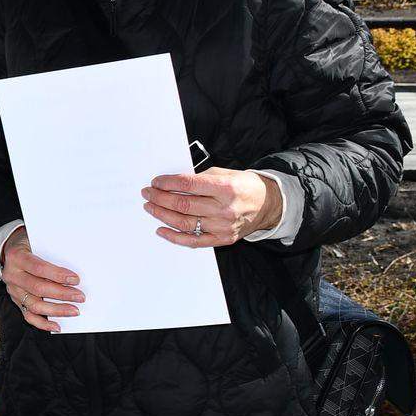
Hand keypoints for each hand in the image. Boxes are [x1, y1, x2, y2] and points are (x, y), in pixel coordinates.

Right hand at [2, 228, 83, 333]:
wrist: (10, 250)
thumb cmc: (29, 244)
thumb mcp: (37, 240)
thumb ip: (51, 252)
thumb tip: (74, 268)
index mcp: (16, 257)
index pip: (38, 268)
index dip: (57, 274)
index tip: (75, 279)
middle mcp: (12, 275)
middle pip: (38, 288)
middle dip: (62, 294)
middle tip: (80, 297)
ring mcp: (13, 290)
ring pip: (34, 304)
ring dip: (56, 310)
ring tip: (74, 311)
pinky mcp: (16, 301)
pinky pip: (28, 315)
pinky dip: (43, 323)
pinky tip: (57, 326)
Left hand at [144, 168, 280, 247]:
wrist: (267, 204)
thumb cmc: (244, 187)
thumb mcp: (224, 174)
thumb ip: (200, 179)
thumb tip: (172, 184)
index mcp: (225, 188)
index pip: (188, 184)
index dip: (167, 183)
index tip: (155, 182)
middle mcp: (224, 208)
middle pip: (183, 204)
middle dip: (160, 198)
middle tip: (147, 194)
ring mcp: (223, 226)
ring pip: (184, 223)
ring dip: (162, 215)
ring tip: (151, 207)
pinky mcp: (222, 239)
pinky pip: (193, 241)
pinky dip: (174, 236)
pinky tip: (161, 229)